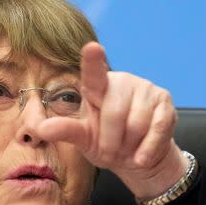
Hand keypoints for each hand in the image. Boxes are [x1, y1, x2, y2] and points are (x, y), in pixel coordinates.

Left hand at [36, 42, 188, 198]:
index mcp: (97, 86)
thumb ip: (65, 131)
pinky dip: (148, 148)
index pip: (93, 72)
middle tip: (110, 151)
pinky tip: (142, 156)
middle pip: (114, 113)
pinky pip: (157, 129)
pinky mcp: (165, 103)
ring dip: (129, 145)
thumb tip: (40, 129)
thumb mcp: (83, 139)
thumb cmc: (106, 143)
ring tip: (126, 148)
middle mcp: (122, 81)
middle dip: (111, 141)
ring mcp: (146, 89)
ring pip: (137, 124)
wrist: (139, 157)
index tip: (92, 47)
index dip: (93, 59)